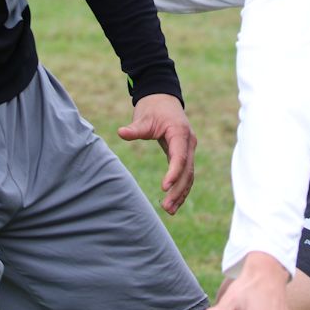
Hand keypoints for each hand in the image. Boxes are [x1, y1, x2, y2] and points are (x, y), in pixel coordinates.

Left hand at [117, 93, 195, 214]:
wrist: (162, 98)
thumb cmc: (152, 108)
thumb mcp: (143, 117)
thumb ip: (134, 128)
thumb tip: (120, 132)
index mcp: (180, 132)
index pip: (179, 157)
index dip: (173, 173)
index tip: (164, 187)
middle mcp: (188, 142)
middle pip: (187, 170)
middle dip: (178, 190)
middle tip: (166, 207)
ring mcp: (188, 148)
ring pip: (189, 175)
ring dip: (181, 193)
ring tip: (169, 210)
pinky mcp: (184, 153)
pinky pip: (186, 173)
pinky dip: (181, 187)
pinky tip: (173, 202)